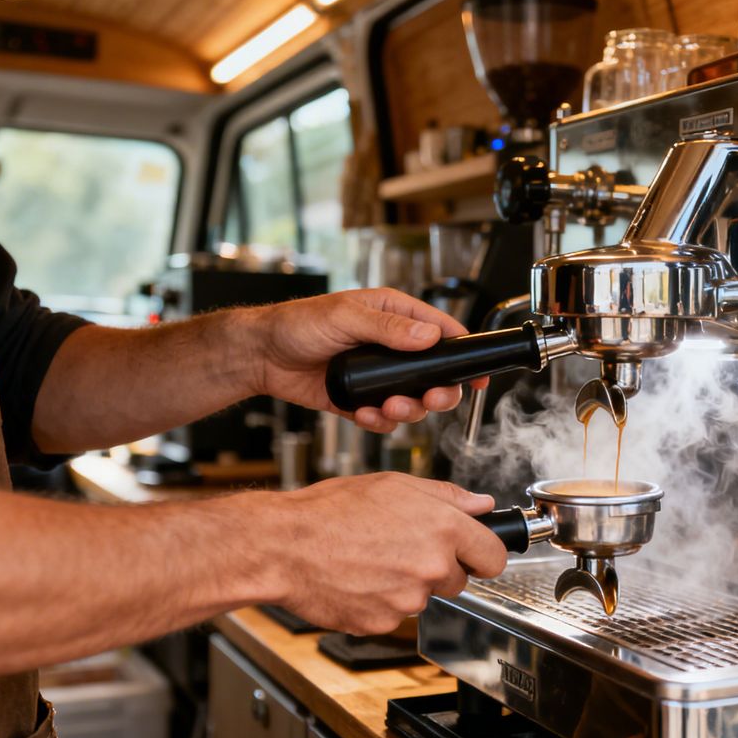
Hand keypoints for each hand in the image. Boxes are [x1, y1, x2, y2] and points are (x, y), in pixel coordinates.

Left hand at [247, 288, 483, 432]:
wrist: (262, 355)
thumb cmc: (298, 324)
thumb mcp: (345, 317)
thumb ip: (388, 328)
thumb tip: (429, 336)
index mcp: (395, 316)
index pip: (442, 332)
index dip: (463, 352)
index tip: (476, 375)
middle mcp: (392, 346)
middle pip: (435, 374)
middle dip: (437, 392)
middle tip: (429, 399)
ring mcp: (378, 376)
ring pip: (413, 400)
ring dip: (406, 410)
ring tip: (387, 408)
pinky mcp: (361, 399)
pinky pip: (384, 417)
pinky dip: (379, 421)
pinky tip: (362, 414)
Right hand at [261, 473, 507, 634]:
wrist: (284, 547)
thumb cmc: (330, 511)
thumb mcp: (394, 485)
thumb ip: (446, 496)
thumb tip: (481, 505)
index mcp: (442, 527)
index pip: (494, 557)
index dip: (484, 555)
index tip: (475, 556)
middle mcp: (431, 566)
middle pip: (458, 581)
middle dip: (438, 568)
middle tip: (402, 548)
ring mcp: (408, 600)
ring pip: (423, 598)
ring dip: (405, 585)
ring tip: (370, 560)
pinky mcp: (383, 623)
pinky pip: (393, 616)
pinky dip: (380, 602)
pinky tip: (358, 579)